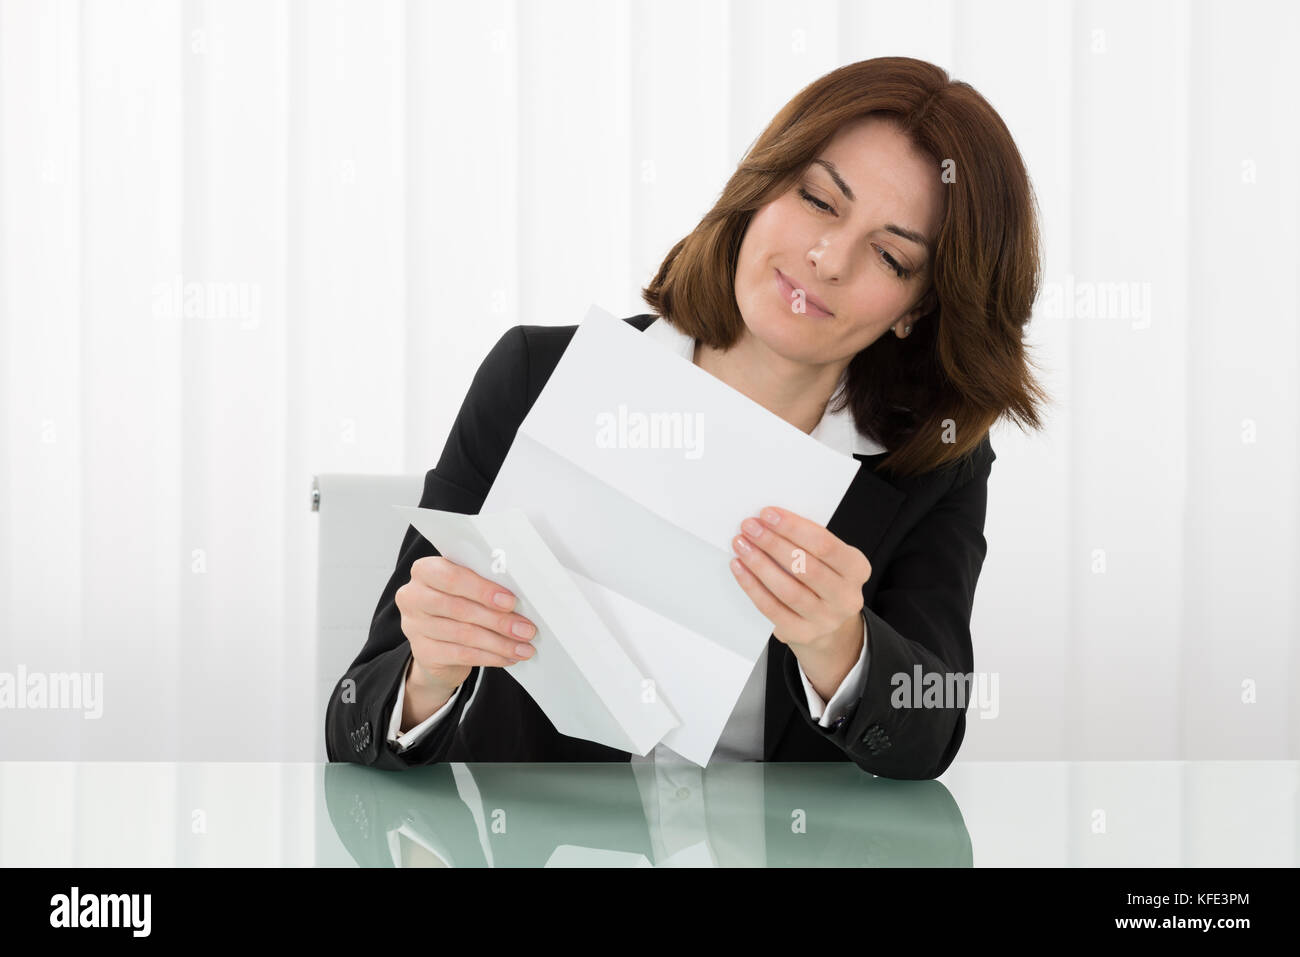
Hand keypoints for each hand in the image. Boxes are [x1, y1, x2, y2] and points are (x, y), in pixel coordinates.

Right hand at [395, 555, 537, 693]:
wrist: (438, 645)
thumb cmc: (459, 605)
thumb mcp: (467, 589)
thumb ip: (484, 586)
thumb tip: (520, 599)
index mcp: (425, 571)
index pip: (451, 576)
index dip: (482, 590)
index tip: (511, 601)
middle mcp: (413, 596)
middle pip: (459, 608)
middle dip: (498, 620)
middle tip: (526, 629)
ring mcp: (414, 626)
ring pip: (464, 634)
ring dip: (500, 643)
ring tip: (524, 647)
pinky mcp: (423, 652)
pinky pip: (462, 655)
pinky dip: (490, 657)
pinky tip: (508, 657)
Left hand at [729, 506, 871, 660]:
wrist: (828, 625)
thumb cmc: (823, 580)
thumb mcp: (828, 560)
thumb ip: (808, 542)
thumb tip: (769, 522)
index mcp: (857, 569)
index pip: (825, 545)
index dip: (794, 528)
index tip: (768, 514)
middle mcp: (846, 597)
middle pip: (805, 566)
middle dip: (773, 543)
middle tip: (749, 527)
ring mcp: (825, 619)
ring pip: (787, 589)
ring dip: (759, 564)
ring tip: (742, 545)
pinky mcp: (802, 634)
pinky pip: (772, 608)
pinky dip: (752, 586)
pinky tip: (740, 568)